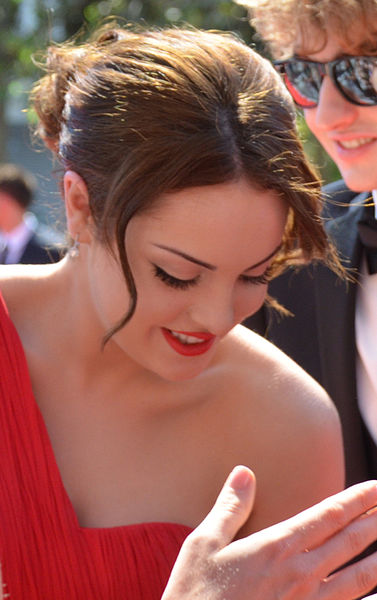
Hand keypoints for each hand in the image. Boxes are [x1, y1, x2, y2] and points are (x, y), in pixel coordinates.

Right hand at [162, 466, 376, 598]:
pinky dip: (366, 595)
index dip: (358, 500)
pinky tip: (372, 589)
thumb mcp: (203, 544)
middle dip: (376, 520)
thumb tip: (244, 473)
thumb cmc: (196, 595)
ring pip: (360, 579)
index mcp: (276, 548)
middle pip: (350, 542)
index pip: (328, 516)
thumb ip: (230, 508)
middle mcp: (299, 574)